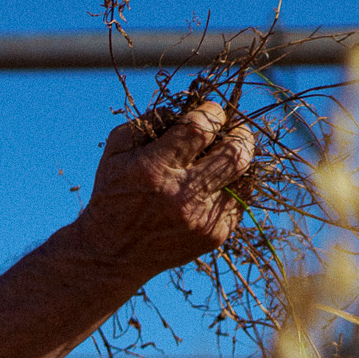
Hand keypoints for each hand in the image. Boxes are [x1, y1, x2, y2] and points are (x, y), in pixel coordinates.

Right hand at [72, 100, 257, 278]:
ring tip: (226, 154)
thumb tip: (190, 105)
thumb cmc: (114, 192)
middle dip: (240, 133)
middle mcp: (183, 195)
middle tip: (234, 129)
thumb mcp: (117, 149)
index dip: (213, 112)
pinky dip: (234, 185)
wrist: (113, 252)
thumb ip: (150, 119)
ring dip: (239, 160)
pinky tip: (218, 182)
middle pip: (236, 153)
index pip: (201, 128)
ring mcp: (203, 219)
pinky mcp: (215, 235)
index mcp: (155, 168)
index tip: (211, 110)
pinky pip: (240, 201)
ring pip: (245, 177)